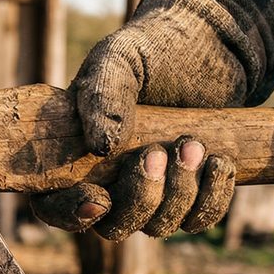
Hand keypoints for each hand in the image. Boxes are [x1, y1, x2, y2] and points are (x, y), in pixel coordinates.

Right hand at [32, 0, 243, 238]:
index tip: (100, 198)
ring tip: (193, 143)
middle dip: (140, 197)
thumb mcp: (118, 61)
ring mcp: (150, 195)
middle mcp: (107, 185)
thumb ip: (101, 95)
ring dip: (179, 192)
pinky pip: (199, 219)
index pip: (54, 205)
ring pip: (158, 226)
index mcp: (71, 158)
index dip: (71, 213)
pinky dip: (211, 197)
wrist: (207, 47)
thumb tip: (99, 147)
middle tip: (157, 153)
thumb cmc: (148, 52)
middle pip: (113, 226)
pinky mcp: (191, 195)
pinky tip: (219, 161)